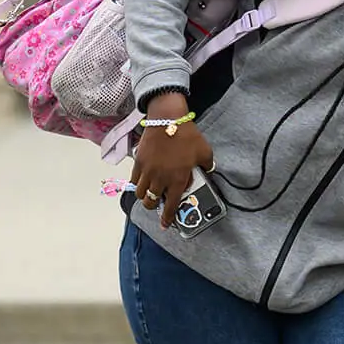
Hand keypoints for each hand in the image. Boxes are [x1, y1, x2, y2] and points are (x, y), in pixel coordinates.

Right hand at [128, 91, 216, 228]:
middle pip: (151, 202)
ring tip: (150, 194)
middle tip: (158, 204)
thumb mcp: (205, 152)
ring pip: (140, 193)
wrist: (167, 119)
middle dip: (154, 207)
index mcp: (177, 179)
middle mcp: (160, 178)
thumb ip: (207, 165)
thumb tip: (208, 171)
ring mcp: (147, 171)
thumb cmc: (187, 136)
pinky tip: (143, 182)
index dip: (167, 218)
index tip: (166, 224)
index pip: (170, 205)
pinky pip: (134, 180)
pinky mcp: (138, 162)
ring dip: (145, 197)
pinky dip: (137, 184)